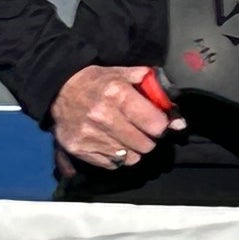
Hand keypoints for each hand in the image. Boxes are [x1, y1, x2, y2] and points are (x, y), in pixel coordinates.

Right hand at [52, 64, 180, 169]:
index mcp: (118, 94)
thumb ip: (156, 93)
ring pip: (130, 158)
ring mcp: (89, 135)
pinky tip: (110, 142)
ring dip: (132, 149)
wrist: (59, 89)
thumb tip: (179, 122)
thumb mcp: (126, 75)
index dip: (161, 125)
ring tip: (124, 136)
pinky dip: (116, 157)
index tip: (156, 122)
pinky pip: (112, 164)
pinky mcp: (78, 149)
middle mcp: (103, 116)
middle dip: (148, 139)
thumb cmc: (99, 82)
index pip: (156, 125)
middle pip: (146, 145)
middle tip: (140, 130)